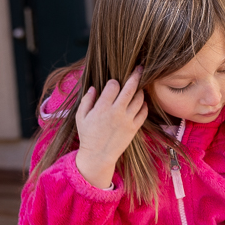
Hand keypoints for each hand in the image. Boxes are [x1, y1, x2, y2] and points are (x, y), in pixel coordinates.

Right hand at [75, 66, 147, 188]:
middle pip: (130, 89)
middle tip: (139, 68)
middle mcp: (117, 112)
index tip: (113, 83)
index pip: (113, 86)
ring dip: (140, 91)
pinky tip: (140, 103)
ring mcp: (127, 120)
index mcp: (102, 108)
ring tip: (138, 88)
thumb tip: (93, 87)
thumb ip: (86, 100)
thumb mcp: (80, 117)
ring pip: (139, 99)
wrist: (99, 156)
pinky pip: (144, 112)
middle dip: (135, 75)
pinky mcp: (135, 128)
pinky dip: (144, 105)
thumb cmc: (88, 136)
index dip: (114, 82)